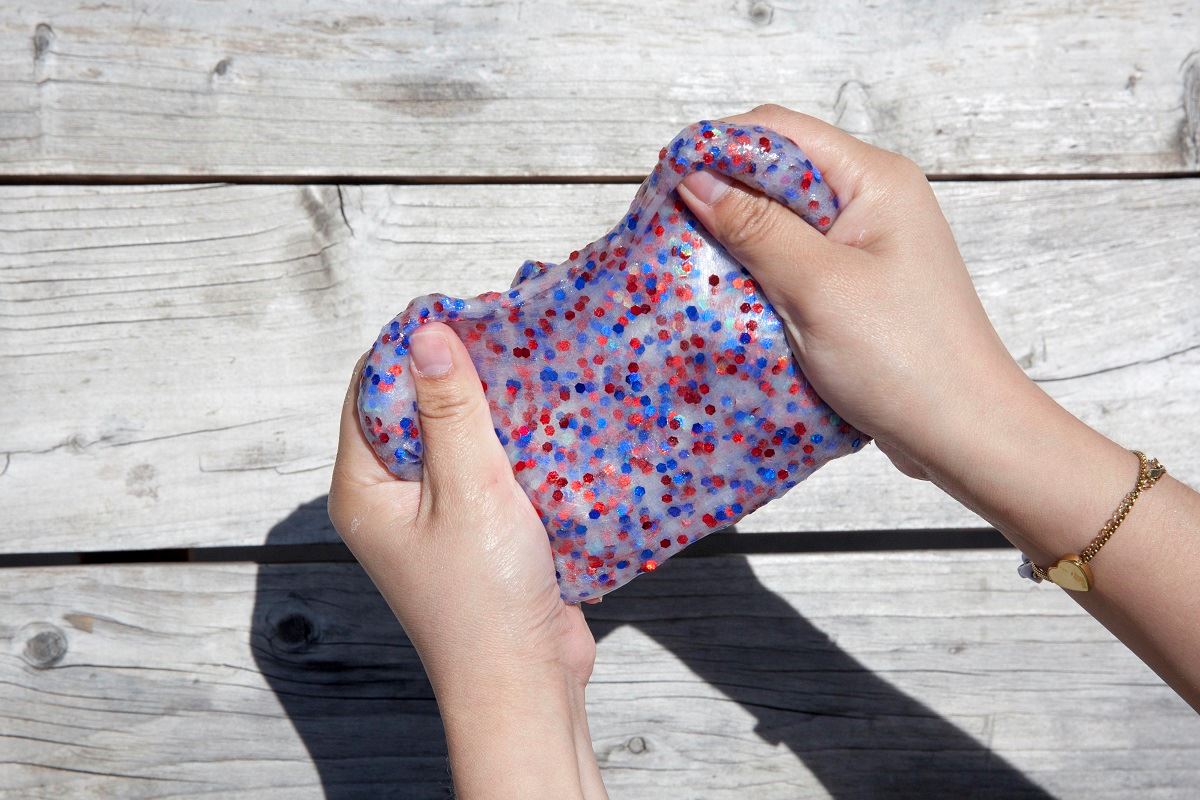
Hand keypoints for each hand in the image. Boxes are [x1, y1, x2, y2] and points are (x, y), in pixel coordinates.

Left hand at [328, 322, 604, 798]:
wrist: (526, 684)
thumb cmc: (484, 599)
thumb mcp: (467, 492)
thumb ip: (450, 412)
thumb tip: (427, 332)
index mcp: (364, 489)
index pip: (371, 392)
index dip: (411, 348)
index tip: (463, 312)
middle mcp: (391, 499)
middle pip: (416, 411)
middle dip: (460, 373)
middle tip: (510, 333)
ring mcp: (436, 516)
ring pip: (459, 437)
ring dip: (494, 407)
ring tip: (538, 365)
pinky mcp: (481, 530)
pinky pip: (491, 468)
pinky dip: (517, 443)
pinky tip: (554, 417)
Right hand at [677, 105, 1199, 711]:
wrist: (964, 435)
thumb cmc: (907, 359)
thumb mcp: (818, 286)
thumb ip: (755, 228)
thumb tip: (696, 180)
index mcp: (875, 181)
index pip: (780, 133)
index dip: (719, 149)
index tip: (666, 183)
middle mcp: (873, 204)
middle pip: (778, 175)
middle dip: (722, 197)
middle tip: (669, 230)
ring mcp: (866, 249)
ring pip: (782, 225)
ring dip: (737, 243)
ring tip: (689, 267)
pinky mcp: (856, 291)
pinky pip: (794, 267)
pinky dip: (759, 278)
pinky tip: (728, 300)